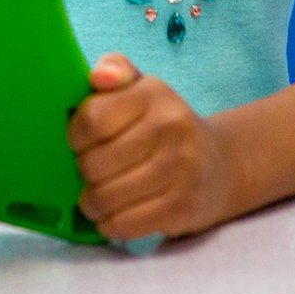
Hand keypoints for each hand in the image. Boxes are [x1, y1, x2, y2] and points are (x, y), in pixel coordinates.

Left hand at [67, 53, 240, 240]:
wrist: (219, 164)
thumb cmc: (162, 123)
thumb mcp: (141, 87)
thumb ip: (114, 68)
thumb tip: (98, 77)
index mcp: (153, 94)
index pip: (93, 119)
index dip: (74, 136)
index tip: (77, 143)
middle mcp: (170, 128)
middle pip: (95, 162)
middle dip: (82, 171)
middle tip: (87, 171)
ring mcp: (180, 170)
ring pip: (107, 196)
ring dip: (91, 202)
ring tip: (94, 196)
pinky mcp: (183, 208)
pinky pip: (126, 224)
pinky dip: (109, 224)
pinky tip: (110, 216)